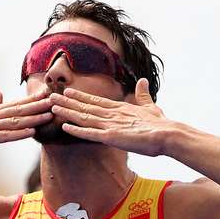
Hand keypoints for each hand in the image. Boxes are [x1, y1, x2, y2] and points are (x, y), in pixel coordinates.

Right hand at [0, 91, 52, 158]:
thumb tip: (0, 93)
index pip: (15, 103)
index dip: (32, 99)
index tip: (48, 93)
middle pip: (19, 110)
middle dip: (38, 105)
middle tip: (56, 100)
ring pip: (15, 121)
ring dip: (33, 118)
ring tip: (49, 115)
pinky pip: (4, 136)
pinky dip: (18, 134)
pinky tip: (30, 133)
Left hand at [50, 79, 173, 155]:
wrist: (168, 135)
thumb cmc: (161, 124)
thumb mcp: (150, 106)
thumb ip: (142, 95)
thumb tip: (142, 81)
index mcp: (120, 108)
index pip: (95, 101)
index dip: (80, 96)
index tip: (68, 91)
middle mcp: (112, 114)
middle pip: (85, 106)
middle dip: (67, 102)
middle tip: (50, 96)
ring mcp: (110, 125)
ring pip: (83, 117)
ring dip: (67, 112)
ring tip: (52, 106)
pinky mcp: (111, 137)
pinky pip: (89, 133)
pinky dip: (76, 130)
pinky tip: (64, 127)